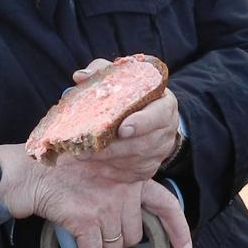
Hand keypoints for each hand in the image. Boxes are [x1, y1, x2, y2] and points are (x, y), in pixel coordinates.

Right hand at [0, 141, 192, 247]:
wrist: (30, 171)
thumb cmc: (58, 165)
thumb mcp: (98, 162)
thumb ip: (115, 179)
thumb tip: (122, 207)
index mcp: (130, 176)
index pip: (166, 204)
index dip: (178, 230)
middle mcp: (123, 191)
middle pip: (134, 233)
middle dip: (120, 240)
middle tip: (104, 236)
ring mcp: (105, 206)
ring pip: (115, 246)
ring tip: (90, 244)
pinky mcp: (86, 220)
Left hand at [66, 59, 181, 181]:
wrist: (145, 119)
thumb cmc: (130, 95)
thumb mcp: (120, 80)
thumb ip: (102, 73)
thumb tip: (80, 77)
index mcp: (164, 103)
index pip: (160, 114)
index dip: (143, 122)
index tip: (123, 129)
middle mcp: (167, 129)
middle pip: (144, 143)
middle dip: (115, 147)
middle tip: (88, 147)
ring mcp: (160, 151)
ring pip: (136, 160)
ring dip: (109, 160)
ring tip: (83, 155)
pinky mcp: (150, 168)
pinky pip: (131, 173)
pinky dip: (111, 170)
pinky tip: (94, 166)